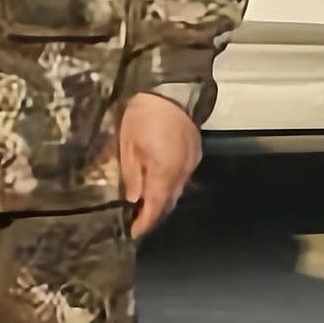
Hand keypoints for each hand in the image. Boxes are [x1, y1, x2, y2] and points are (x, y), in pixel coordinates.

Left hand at [108, 89, 203, 236]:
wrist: (170, 90)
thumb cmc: (143, 116)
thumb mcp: (128, 146)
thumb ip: (132, 176)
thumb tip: (132, 200)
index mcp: (164, 173)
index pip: (155, 208)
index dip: (144, 223)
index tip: (132, 233)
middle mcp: (182, 172)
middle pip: (168, 202)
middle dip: (153, 214)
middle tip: (135, 219)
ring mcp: (191, 163)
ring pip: (176, 190)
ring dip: (161, 199)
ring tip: (144, 203)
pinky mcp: (195, 153)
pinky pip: (181, 177)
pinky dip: (169, 184)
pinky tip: (157, 182)